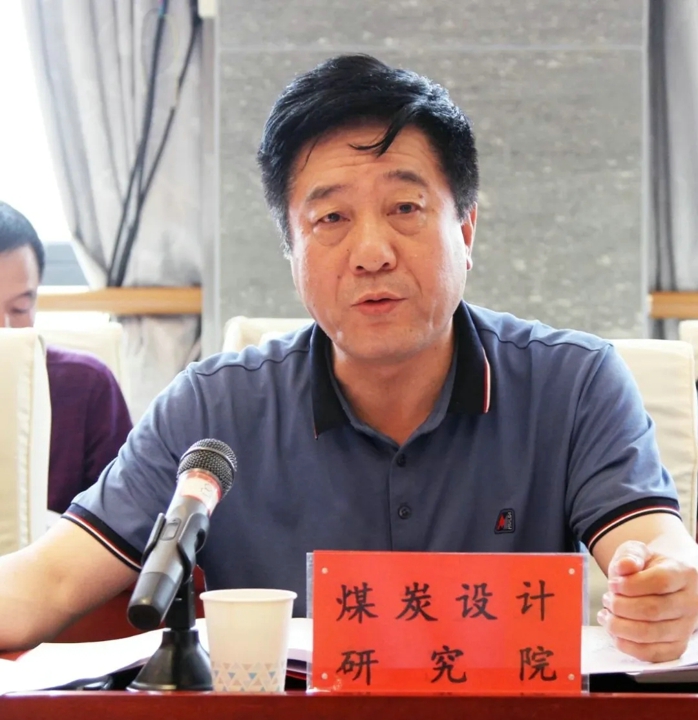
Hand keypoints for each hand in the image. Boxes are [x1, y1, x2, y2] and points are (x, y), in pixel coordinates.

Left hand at [597, 540, 697, 661]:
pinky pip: (652, 654)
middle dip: (620, 606)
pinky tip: (614, 631)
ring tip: (607, 614)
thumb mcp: (636, 552)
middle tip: (607, 599)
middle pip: (653, 610)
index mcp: (684, 574)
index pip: (660, 581)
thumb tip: (625, 566)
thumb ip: (630, 555)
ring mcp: (686, 628)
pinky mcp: (676, 647)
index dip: (631, 585)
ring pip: (650, 634)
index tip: (613, 583)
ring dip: (619, 626)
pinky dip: (627, 645)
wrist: (658, 585)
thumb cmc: (645, 568)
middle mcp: (691, 603)